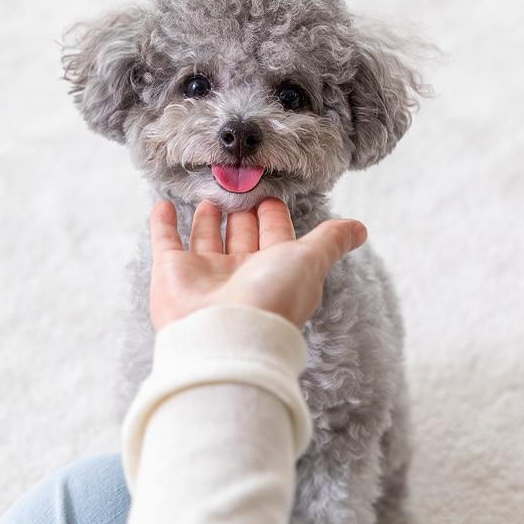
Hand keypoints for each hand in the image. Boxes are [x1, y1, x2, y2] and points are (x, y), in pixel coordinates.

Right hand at [148, 198, 366, 329]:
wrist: (224, 336)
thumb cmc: (272, 299)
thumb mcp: (310, 262)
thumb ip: (331, 241)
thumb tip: (360, 228)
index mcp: (273, 270)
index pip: (275, 235)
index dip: (274, 214)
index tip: (270, 192)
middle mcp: (238, 272)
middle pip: (241, 235)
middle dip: (240, 212)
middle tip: (238, 186)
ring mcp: (204, 273)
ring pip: (206, 237)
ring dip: (207, 217)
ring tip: (209, 196)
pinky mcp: (171, 272)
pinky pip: (166, 241)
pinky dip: (162, 224)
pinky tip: (163, 204)